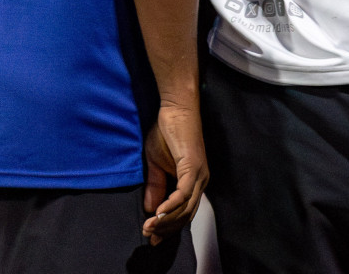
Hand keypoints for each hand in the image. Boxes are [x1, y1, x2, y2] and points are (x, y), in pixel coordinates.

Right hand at [142, 102, 208, 244]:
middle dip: (166, 229)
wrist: (176, 110)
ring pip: (186, 207)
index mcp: (193, 182)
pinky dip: (171, 205)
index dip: (169, 227)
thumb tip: (151, 210)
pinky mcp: (193, 166)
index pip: (184, 213)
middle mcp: (201, 181)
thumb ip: (155, 187)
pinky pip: (184, 192)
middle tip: (148, 235)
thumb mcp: (155, 166)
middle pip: (186, 215)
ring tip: (148, 226)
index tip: (153, 237)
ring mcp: (199, 174)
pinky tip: (158, 213)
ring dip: (166, 220)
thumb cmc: (167, 134)